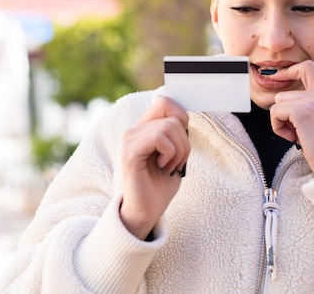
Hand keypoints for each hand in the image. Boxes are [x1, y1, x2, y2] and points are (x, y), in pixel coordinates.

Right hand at [119, 97, 189, 238]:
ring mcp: (129, 140)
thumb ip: (176, 135)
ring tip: (170, 166)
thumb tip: (184, 118)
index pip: (165, 102)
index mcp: (144, 129)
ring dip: (178, 150)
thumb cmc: (159, 185)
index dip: (181, 117)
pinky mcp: (130, 152)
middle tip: (178, 160)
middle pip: (172, 114)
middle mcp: (134, 130)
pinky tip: (162, 166)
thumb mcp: (174, 154)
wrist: (146, 211)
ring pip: (169, 127)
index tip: (182, 142)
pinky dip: (169, 154)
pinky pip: (159, 138)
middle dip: (184, 140)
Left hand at [269, 60, 313, 175]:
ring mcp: (310, 101)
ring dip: (281, 123)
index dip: (288, 70)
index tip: (275, 76)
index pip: (306, 67)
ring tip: (298, 135)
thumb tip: (279, 104)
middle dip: (283, 116)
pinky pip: (275, 113)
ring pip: (277, 105)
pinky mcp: (301, 111)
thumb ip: (304, 107)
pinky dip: (278, 129)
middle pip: (282, 95)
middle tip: (298, 132)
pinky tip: (294, 138)